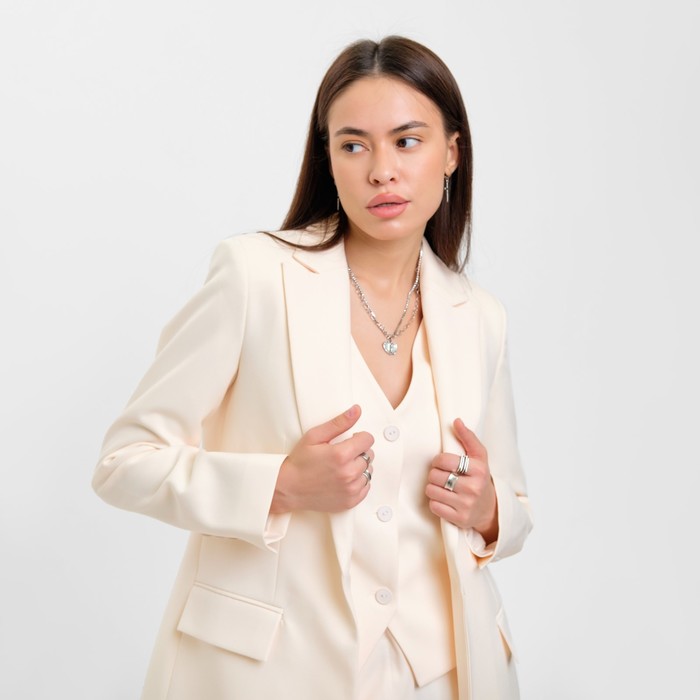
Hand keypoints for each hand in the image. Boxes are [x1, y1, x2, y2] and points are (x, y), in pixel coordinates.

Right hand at [270, 405, 374, 513]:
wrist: (288, 489)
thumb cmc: (299, 463)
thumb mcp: (315, 436)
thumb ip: (339, 423)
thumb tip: (356, 410)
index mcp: (341, 455)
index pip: (368, 439)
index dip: (359, 437)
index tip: (350, 440)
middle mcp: (348, 473)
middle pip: (369, 455)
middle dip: (359, 451)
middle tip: (343, 454)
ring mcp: (350, 489)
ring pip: (369, 471)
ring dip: (359, 467)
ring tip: (342, 467)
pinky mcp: (350, 501)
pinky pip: (366, 487)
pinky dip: (358, 482)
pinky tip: (345, 478)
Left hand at [426, 418, 498, 541]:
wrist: (490, 509)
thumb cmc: (480, 478)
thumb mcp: (479, 457)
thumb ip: (468, 437)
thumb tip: (456, 421)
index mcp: (479, 470)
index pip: (444, 460)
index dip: (438, 460)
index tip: (442, 463)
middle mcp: (474, 488)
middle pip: (435, 475)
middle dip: (434, 474)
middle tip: (442, 476)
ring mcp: (466, 505)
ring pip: (432, 490)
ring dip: (433, 488)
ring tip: (442, 487)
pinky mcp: (460, 519)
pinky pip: (434, 506)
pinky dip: (435, 502)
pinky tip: (444, 500)